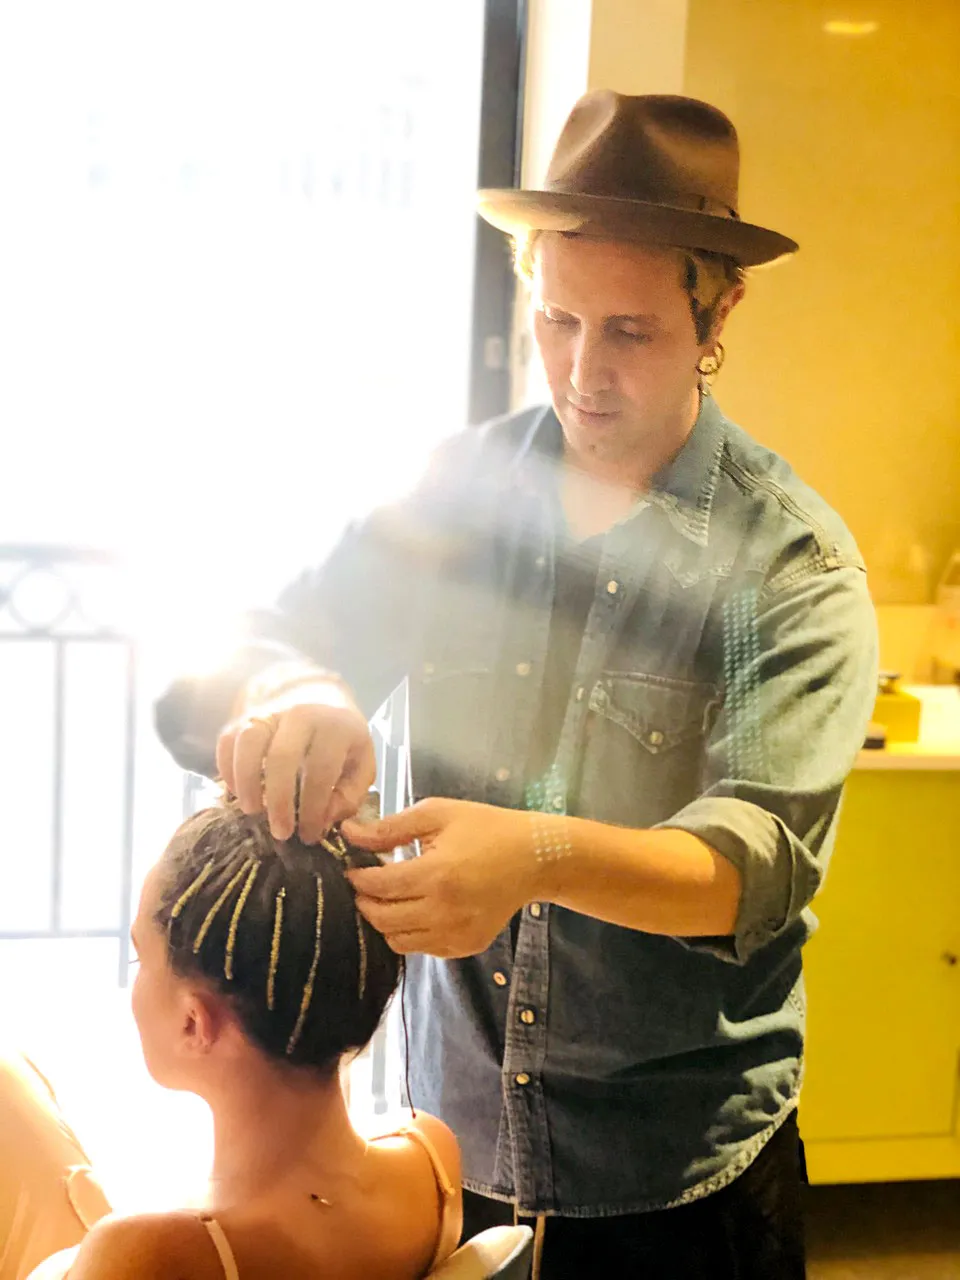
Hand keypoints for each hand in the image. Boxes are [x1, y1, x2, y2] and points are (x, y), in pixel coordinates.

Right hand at [216, 682, 375, 842]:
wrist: (318, 694)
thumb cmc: (341, 739)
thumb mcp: (361, 764)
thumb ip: (349, 796)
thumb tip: (322, 821)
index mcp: (336, 726)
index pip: (321, 771)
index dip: (313, 809)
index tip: (308, 835)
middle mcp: (301, 713)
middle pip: (281, 756)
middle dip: (278, 801)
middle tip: (280, 832)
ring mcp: (270, 710)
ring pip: (248, 741)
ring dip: (246, 781)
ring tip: (252, 810)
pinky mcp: (245, 715)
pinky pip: (227, 740)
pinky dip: (226, 769)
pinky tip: (237, 792)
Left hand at [342, 799, 536, 957]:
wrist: (534, 858)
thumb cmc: (485, 828)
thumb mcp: (438, 814)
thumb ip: (390, 827)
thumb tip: (349, 833)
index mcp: (436, 875)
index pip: (378, 886)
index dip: (358, 878)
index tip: (353, 868)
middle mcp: (444, 912)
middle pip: (382, 919)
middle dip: (365, 901)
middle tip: (366, 885)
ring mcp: (456, 934)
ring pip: (398, 940)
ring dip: (385, 920)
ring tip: (391, 897)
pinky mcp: (466, 947)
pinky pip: (422, 948)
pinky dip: (410, 932)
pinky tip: (417, 909)